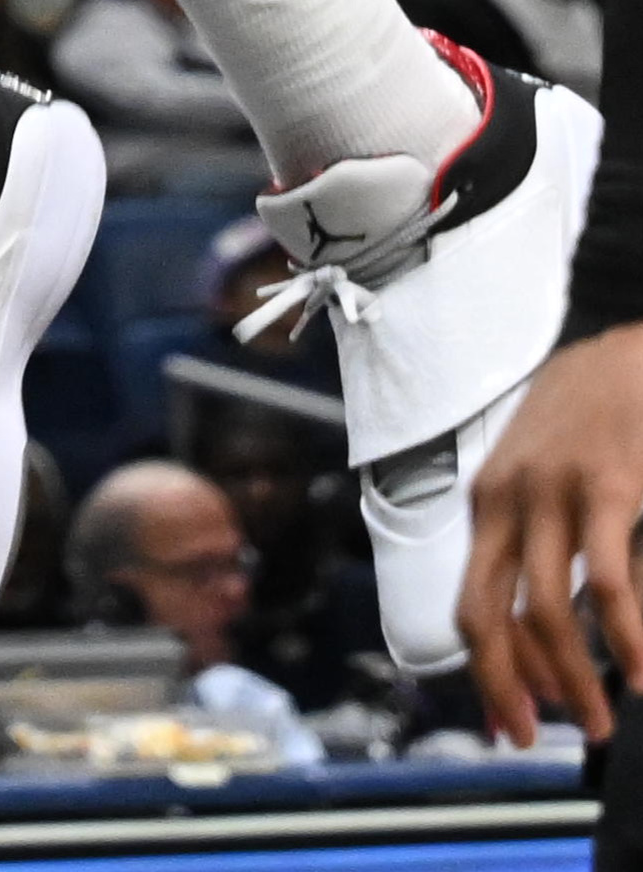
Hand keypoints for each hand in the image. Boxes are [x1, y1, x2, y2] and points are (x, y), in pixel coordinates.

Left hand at [459, 321, 642, 737]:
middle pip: (486, 615)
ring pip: (543, 611)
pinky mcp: (607, 487)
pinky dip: (624, 638)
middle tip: (545, 739)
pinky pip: (606, 583)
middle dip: (510, 688)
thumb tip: (550, 648)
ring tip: (603, 721)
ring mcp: (554, 493)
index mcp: (487, 502)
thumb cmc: (591, 422)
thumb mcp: (548, 482)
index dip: (488, 674)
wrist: (631, 354)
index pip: (469, 606)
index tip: (512, 725)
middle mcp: (506, 499)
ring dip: (574, 679)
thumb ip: (545, 553)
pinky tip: (642, 671)